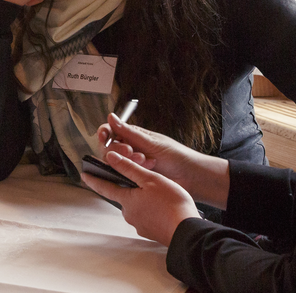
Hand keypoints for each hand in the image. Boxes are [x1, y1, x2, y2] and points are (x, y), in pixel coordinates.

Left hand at [81, 150, 200, 246]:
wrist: (187, 232)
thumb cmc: (171, 204)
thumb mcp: (150, 180)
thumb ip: (129, 168)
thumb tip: (110, 157)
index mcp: (127, 200)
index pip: (104, 187)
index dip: (93, 180)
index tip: (84, 175)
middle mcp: (129, 214)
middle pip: (125, 197)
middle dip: (132, 189)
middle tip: (146, 182)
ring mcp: (140, 225)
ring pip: (137, 207)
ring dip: (144, 200)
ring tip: (160, 195)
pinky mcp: (150, 232)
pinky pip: (147, 217)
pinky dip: (152, 210)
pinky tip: (164, 207)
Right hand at [96, 112, 229, 207]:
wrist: (190, 176)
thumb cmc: (176, 155)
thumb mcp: (152, 142)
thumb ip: (129, 132)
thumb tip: (111, 117)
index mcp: (133, 136)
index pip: (111, 131)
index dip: (105, 133)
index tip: (105, 138)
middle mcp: (130, 148)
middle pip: (110, 148)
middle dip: (120, 150)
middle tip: (133, 152)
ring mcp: (131, 164)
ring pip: (115, 162)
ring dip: (128, 161)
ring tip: (146, 162)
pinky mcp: (134, 178)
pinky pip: (123, 175)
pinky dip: (132, 172)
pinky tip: (147, 169)